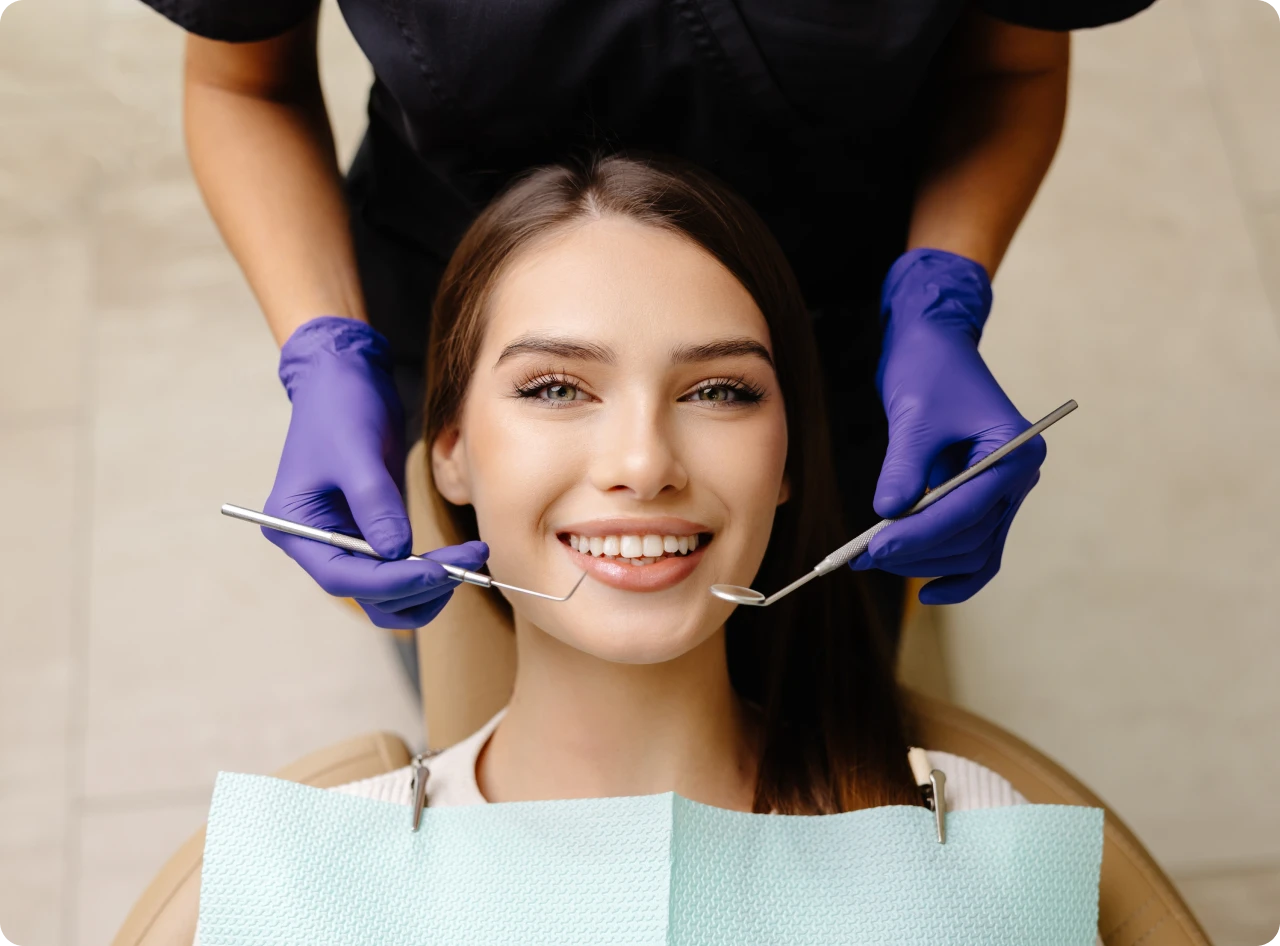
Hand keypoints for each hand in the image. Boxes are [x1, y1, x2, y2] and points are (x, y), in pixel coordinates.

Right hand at [264, 316, 488, 627]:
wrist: (343, 376)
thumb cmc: (340, 406)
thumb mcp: (357, 452)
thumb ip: (374, 504)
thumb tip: (397, 554)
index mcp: (294, 526)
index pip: (342, 577)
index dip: (393, 582)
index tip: (440, 572)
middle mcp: (315, 542)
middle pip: (367, 592)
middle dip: (419, 585)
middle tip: (469, 564)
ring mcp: (343, 539)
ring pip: (386, 592)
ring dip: (428, 586)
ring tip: (469, 561)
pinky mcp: (369, 530)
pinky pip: (398, 570)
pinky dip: (427, 572)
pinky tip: (458, 558)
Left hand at [849, 249, 1045, 604]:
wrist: (934, 343)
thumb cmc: (930, 368)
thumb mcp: (914, 415)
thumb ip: (904, 467)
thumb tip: (889, 515)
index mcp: (1015, 452)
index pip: (968, 509)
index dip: (920, 534)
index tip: (874, 547)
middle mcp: (1017, 477)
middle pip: (971, 537)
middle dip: (916, 550)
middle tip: (861, 555)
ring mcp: (1001, 491)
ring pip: (971, 548)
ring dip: (923, 560)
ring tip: (870, 558)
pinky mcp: (979, 498)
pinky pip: (973, 545)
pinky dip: (951, 568)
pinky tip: (925, 588)